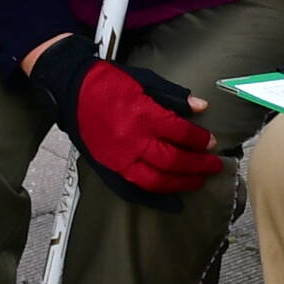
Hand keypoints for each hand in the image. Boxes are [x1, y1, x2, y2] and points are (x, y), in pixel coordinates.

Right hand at [31, 45, 219, 200]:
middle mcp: (131, 141)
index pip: (180, 134)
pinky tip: (172, 203)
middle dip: (198, 165)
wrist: (69, 88)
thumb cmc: (108, 82)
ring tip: (198, 181)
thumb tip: (201, 107)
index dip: (200, 140)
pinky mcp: (107, 168)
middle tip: (214, 165)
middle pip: (172, 160)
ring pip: (156, 180)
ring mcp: (118, 158)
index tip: (212, 142)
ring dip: (181, 183)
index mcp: (142, 115)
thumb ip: (173, 96)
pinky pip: (133, 190)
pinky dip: (154, 200)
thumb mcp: (144, 80)